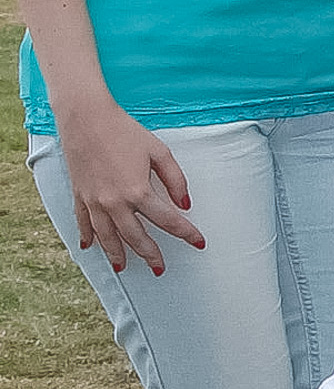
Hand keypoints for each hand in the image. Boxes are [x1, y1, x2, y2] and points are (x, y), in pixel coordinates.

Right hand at [56, 101, 199, 275]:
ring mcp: (94, 201)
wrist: (86, 119)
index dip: (186, 233)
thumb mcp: (159, 152)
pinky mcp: (78, 195)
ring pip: (107, 237)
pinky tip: (90, 248)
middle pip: (136, 237)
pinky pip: (83, 223)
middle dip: (150, 255)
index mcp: (138, 191)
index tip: (199, 243)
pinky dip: (87, 237)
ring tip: (124, 268)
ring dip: (117, 254)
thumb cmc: (125, 132)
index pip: (168, 221)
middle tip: (160, 268)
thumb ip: (176, 180)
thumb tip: (185, 204)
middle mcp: (114, 202)